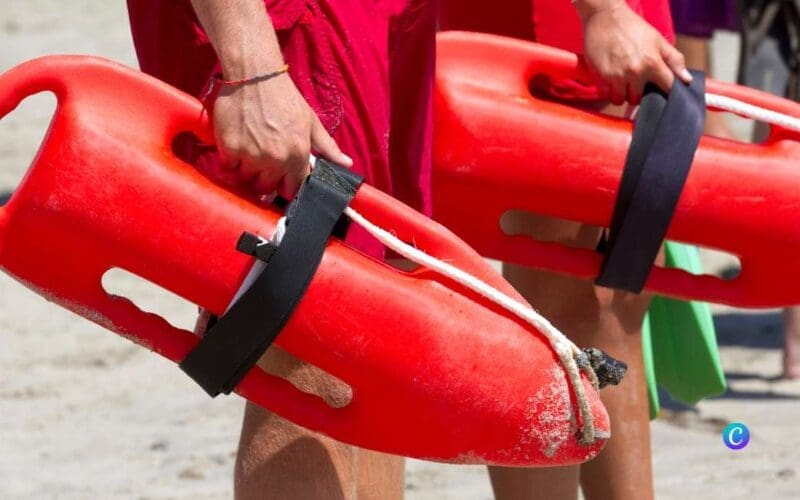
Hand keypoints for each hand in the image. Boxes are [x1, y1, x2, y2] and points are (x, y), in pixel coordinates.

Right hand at [212, 74, 351, 198]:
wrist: (255, 76)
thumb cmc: (286, 98)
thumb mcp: (311, 122)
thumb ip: (328, 147)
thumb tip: (347, 163)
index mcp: (297, 155)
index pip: (292, 190)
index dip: (287, 186)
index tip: (282, 179)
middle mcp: (275, 159)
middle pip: (267, 189)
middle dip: (266, 180)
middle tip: (263, 164)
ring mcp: (251, 155)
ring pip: (247, 180)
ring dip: (247, 172)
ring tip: (249, 154)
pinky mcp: (230, 148)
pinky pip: (228, 168)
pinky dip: (230, 162)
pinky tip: (236, 148)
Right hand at [579, 2, 692, 104]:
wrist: (606, 16)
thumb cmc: (632, 27)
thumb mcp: (657, 40)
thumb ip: (674, 60)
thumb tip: (686, 79)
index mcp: (652, 63)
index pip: (666, 88)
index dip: (665, 90)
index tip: (660, 88)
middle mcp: (636, 72)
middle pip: (638, 99)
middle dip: (637, 93)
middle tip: (634, 82)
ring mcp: (617, 76)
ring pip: (621, 100)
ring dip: (621, 94)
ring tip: (621, 82)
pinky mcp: (602, 77)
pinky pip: (607, 95)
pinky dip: (609, 91)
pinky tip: (610, 80)